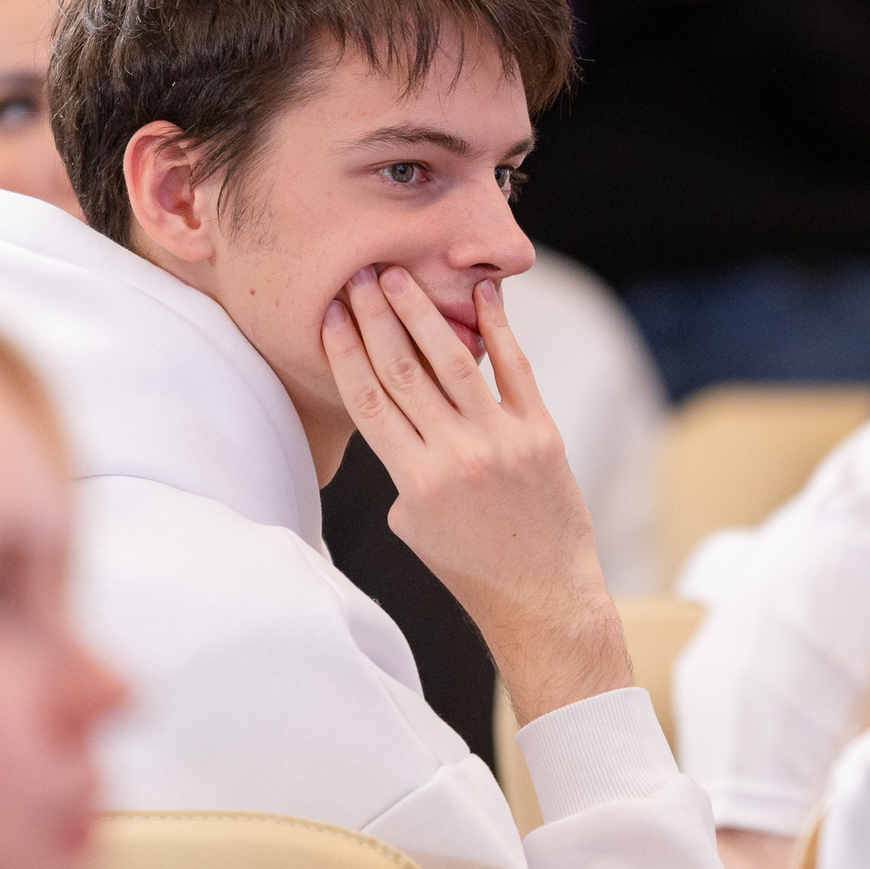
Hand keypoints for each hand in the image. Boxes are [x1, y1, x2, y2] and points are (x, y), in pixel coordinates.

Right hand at [320, 265, 632, 722]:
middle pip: (402, 369)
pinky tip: (483, 294)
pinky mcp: (541, 434)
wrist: (542, 595)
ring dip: (422, 312)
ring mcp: (501, 441)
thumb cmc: (471, 565)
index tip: (327, 313)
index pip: (368, 399)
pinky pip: (515, 369)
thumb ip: (400, 468)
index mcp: (413, 480)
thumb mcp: (414, 526)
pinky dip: (498, 328)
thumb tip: (392, 412)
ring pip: (452, 360)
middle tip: (358, 273)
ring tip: (398, 274)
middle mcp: (454, 455)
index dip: (344, 350)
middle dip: (375, 316)